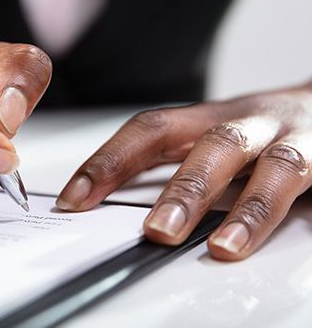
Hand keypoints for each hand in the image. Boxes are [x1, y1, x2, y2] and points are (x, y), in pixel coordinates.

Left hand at [57, 84, 311, 259]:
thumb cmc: (256, 131)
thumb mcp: (210, 139)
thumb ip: (173, 165)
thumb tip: (110, 200)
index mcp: (203, 118)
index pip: (148, 129)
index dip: (109, 160)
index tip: (75, 198)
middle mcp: (241, 121)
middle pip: (208, 145)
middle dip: (181, 190)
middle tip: (155, 232)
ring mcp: (284, 136)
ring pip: (262, 164)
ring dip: (239, 207)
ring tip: (219, 247)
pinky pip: (295, 180)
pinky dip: (268, 213)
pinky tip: (245, 242)